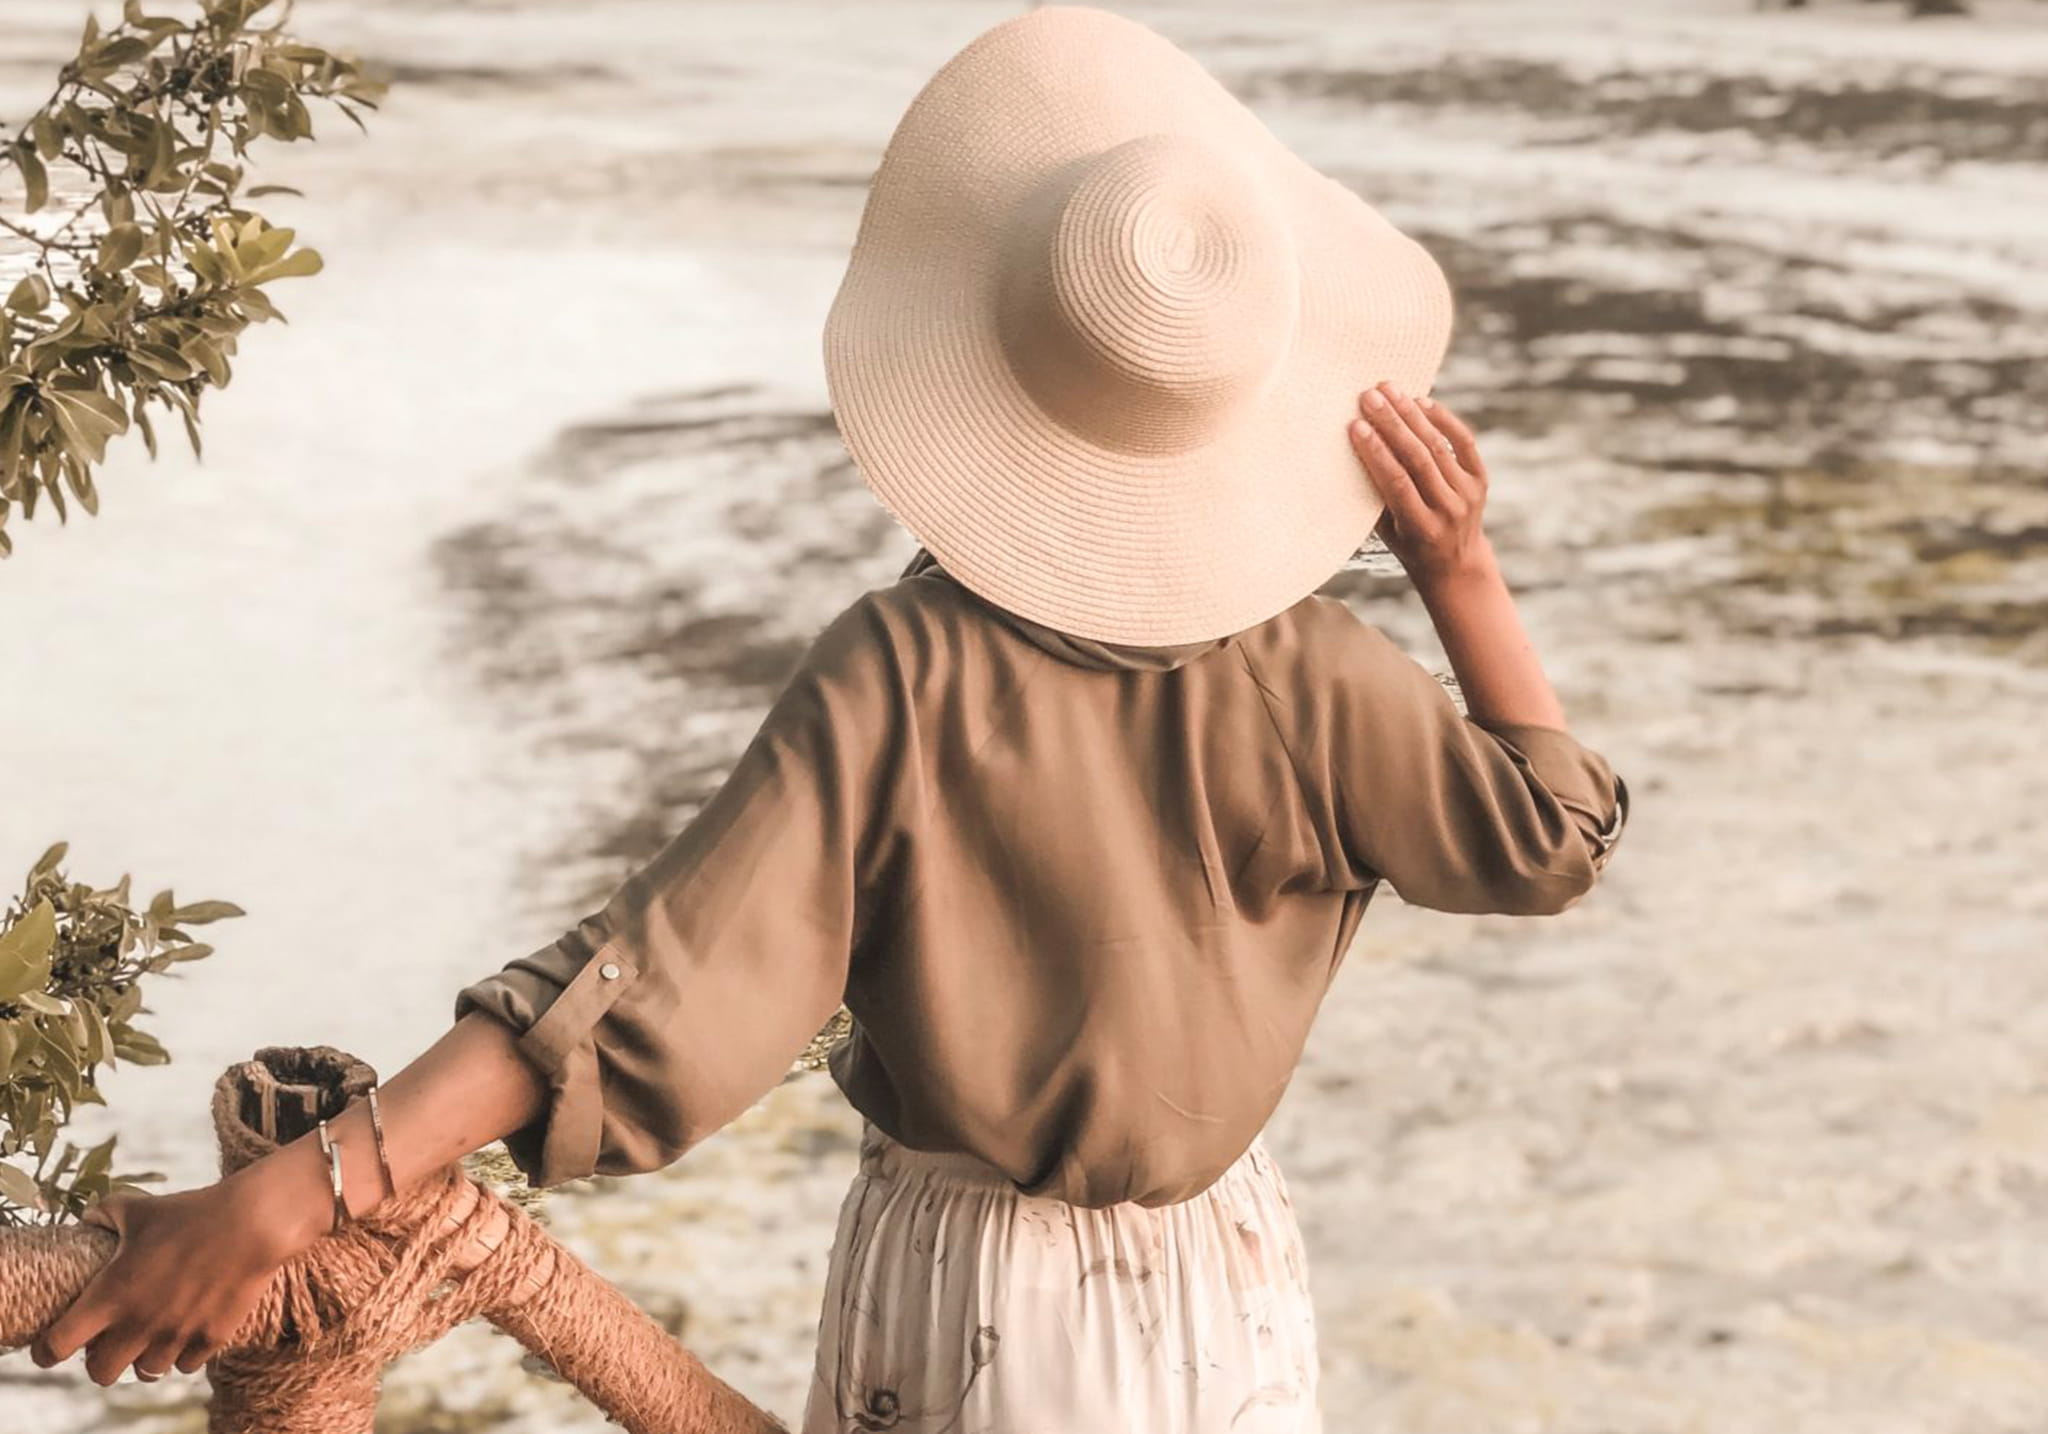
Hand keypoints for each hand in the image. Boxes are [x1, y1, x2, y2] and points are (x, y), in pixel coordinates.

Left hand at [30, 1161, 326, 1385]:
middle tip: (113, 1340)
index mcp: (110, 1296)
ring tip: (154, 1334)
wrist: (252, 1224)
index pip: (56, 1346)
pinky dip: (182, 1354)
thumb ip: (105, 1213)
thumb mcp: (140, 1208)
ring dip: (145, 1357)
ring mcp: (175, 1336)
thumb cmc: (190, 1213)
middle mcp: (137, 1324)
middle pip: (100, 1373)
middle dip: (102, 1360)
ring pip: (145, 1372)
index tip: (53, 1345)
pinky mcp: (209, 1339)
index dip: (47, 1350)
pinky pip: (185, 1366)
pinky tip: (187, 1331)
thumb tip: (89, 1217)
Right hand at [1348, 379, 1495, 587]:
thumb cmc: (1409, 544)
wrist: (1456, 562)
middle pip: (1418, 458)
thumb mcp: (1387, 531)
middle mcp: (1448, 509)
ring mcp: (1468, 493)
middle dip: (1391, 424)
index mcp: (1421, 527)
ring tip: (1389, 389)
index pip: (1397, 482)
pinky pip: (1463, 441)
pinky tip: (1421, 401)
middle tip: (1369, 397)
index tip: (1356, 425)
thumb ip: (1377, 495)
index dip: (1376, 452)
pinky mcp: (1481, 479)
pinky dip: (1442, 418)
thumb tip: (1359, 447)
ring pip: (1438, 445)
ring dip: (1410, 414)